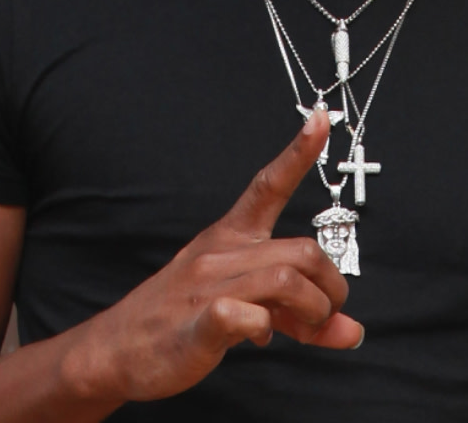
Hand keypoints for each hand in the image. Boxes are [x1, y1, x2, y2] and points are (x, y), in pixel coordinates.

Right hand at [61, 110, 363, 403]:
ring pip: (287, 280)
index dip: (299, 153)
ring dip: (313, 311)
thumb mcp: (244, 309)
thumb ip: (298, 315)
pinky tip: (258, 339)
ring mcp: (208, 286)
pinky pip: (247, 316)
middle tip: (326, 316)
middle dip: (331, 288)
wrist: (115, 351)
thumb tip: (352, 330)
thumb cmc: (180, 321)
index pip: (268, 185)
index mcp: (230, 238)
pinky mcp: (200, 323)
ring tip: (304, 330)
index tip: (322, 117)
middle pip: (303, 251)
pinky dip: (265, 330)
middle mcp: (220, 253)